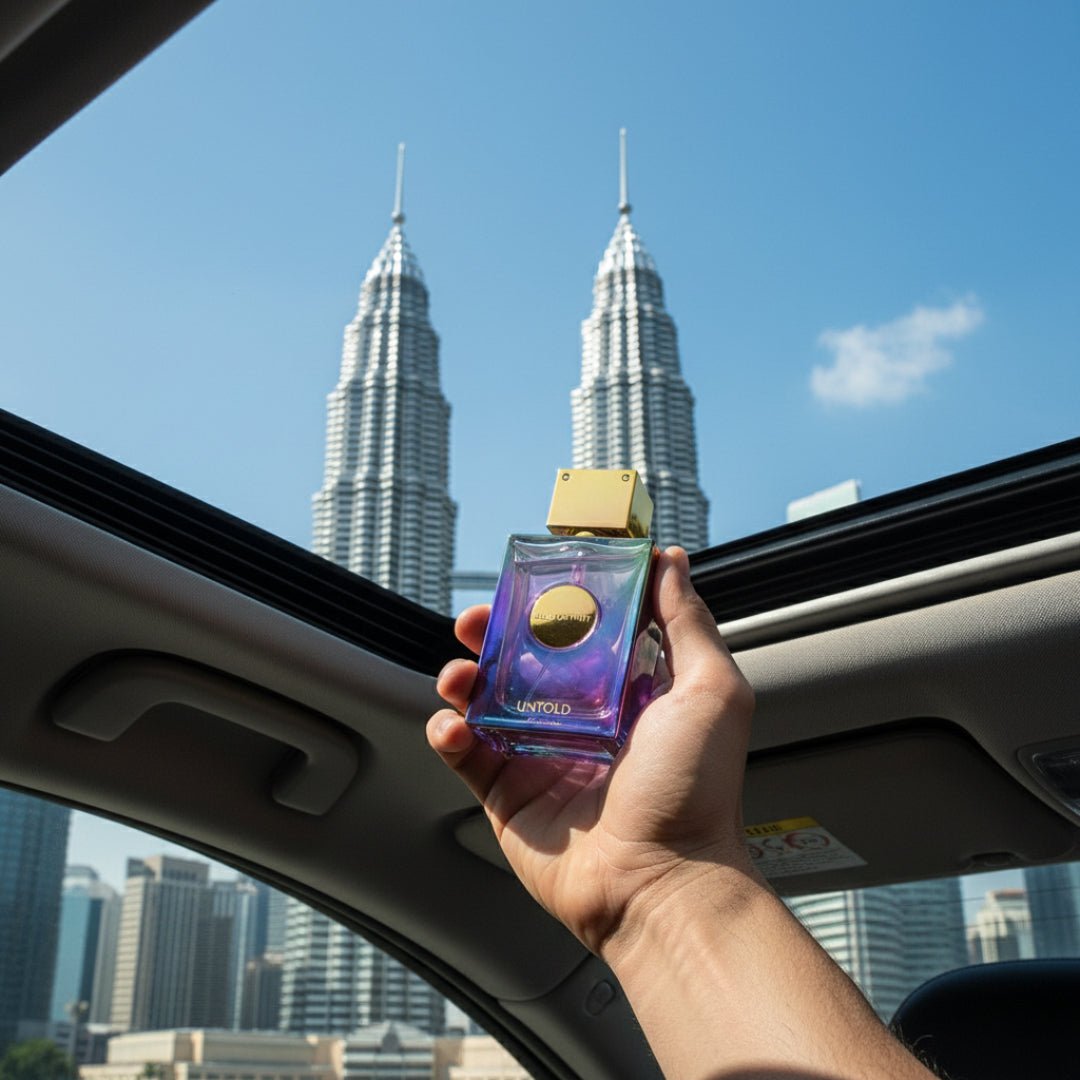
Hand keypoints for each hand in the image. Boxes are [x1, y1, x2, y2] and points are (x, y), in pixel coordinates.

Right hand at [427, 546, 757, 960]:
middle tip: (477, 620)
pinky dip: (448, 734)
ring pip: (485, 703)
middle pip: (523, 662)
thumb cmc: (696, 791)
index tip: (532, 578)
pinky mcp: (510, 795)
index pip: (580, 632)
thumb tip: (671, 560)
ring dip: (462, 678)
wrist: (661, 884)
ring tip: (458, 673)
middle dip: (493, 635)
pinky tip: (452, 726)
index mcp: (625, 692)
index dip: (552, 602)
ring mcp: (542, 757)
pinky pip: (466, 755)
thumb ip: (688, 622)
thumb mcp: (711, 690)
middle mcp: (581, 720)